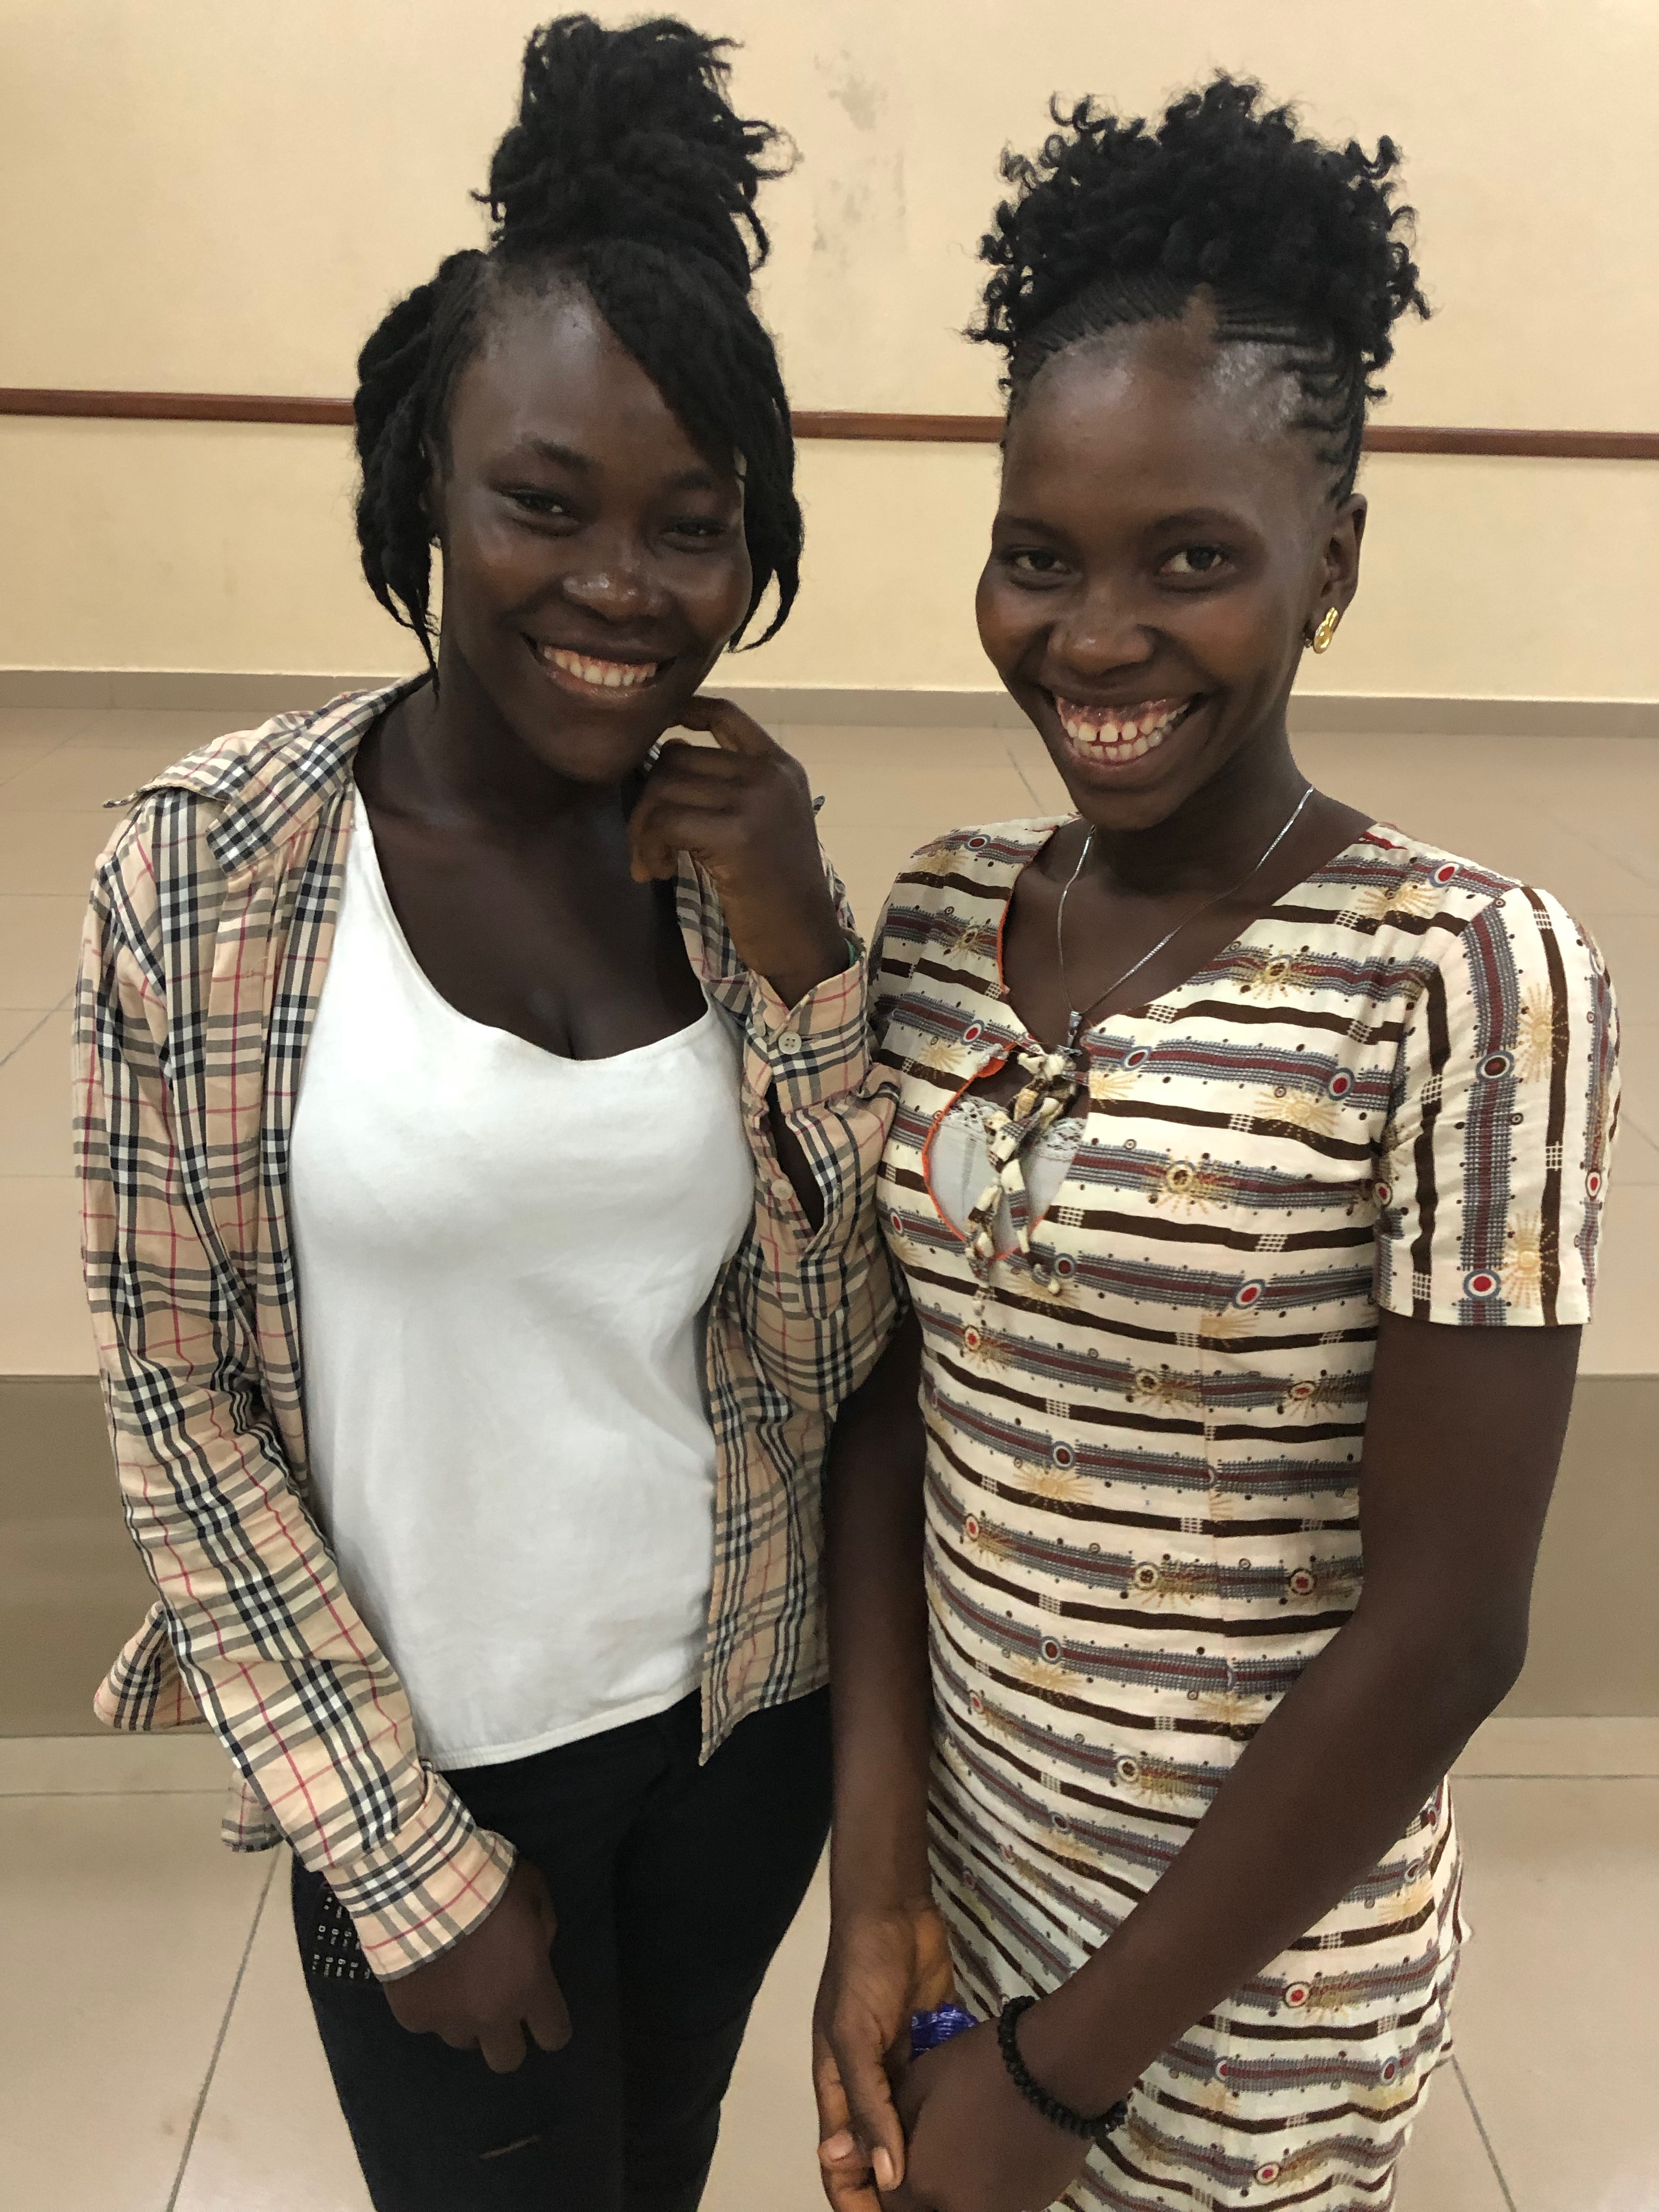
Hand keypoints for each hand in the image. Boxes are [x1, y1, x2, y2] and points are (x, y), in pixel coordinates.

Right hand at [383, 1857, 571, 2072]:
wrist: (421, 1885)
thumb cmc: (487, 1883)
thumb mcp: (533, 1891)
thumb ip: (543, 1928)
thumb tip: (538, 1952)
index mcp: (529, 1987)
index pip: (555, 2034)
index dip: (551, 2026)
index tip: (541, 2012)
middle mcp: (492, 2016)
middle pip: (508, 2059)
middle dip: (507, 2037)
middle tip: (498, 2007)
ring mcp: (449, 2022)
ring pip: (464, 2040)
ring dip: (466, 2019)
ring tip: (455, 1982)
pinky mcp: (412, 2018)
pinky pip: (427, 2022)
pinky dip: (429, 2004)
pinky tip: (425, 1973)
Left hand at [628, 696, 845, 1008]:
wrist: (803, 939)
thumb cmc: (777, 891)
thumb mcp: (765, 824)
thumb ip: (730, 787)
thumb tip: (667, 756)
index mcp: (780, 767)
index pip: (726, 714)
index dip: (684, 712)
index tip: (654, 734)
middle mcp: (770, 774)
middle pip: (677, 757)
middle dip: (648, 799)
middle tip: (647, 844)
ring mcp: (755, 800)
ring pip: (663, 788)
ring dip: (642, 829)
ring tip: (651, 863)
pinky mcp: (736, 834)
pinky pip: (665, 822)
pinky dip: (648, 846)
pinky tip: (656, 872)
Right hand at [814, 1898, 956, 2207]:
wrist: (896, 1912)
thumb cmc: (862, 1974)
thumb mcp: (853, 2038)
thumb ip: (867, 2106)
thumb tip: (886, 2178)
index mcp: (836, 2086)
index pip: (839, 2164)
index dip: (855, 2202)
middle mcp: (867, 2085)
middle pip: (877, 2153)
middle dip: (896, 2190)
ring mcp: (901, 2067)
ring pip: (912, 2128)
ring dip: (929, 2156)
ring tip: (965, 2191)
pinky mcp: (933, 2047)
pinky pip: (940, 2095)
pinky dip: (953, 2116)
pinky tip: (982, 2141)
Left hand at [884, 2020, 1093, 2211]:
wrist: (1055, 2070)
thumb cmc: (977, 2067)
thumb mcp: (918, 2082)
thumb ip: (883, 2125)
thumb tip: (849, 2152)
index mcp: (922, 2183)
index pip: (890, 2201)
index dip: (891, 2177)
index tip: (903, 2150)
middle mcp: (957, 2210)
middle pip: (926, 2210)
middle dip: (923, 2190)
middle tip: (937, 2149)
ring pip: (964, 2208)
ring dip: (958, 2190)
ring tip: (969, 2147)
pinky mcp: (1033, 2205)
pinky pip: (999, 2203)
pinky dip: (991, 2186)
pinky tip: (999, 2150)